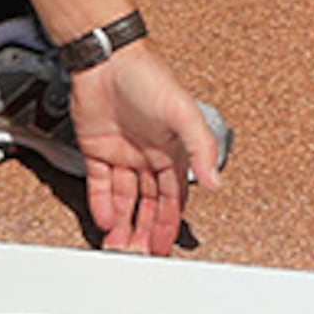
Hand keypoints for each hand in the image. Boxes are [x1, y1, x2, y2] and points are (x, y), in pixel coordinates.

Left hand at [68, 40, 221, 256]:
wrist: (106, 59)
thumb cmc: (147, 77)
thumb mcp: (182, 113)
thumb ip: (201, 148)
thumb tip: (216, 182)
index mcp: (174, 151)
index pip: (173, 197)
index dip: (170, 223)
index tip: (164, 246)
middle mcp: (149, 156)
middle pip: (149, 204)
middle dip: (145, 230)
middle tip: (138, 253)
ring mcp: (123, 153)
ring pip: (125, 199)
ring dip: (123, 222)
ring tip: (118, 245)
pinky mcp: (97, 149)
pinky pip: (100, 184)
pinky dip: (101, 203)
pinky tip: (104, 220)